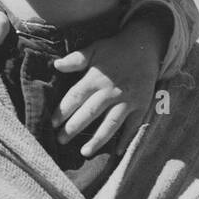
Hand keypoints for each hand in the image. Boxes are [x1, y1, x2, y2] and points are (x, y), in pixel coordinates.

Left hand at [52, 11, 171, 155]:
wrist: (146, 46)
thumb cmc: (115, 50)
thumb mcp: (94, 50)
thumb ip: (76, 59)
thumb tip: (56, 65)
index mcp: (96, 78)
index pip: (75, 97)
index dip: (62, 111)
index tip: (52, 123)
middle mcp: (110, 91)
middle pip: (89, 113)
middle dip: (73, 128)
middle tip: (60, 141)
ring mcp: (126, 100)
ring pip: (111, 123)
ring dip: (98, 139)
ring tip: (85, 152)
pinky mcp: (141, 106)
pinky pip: (133, 125)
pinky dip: (127, 139)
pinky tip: (117, 152)